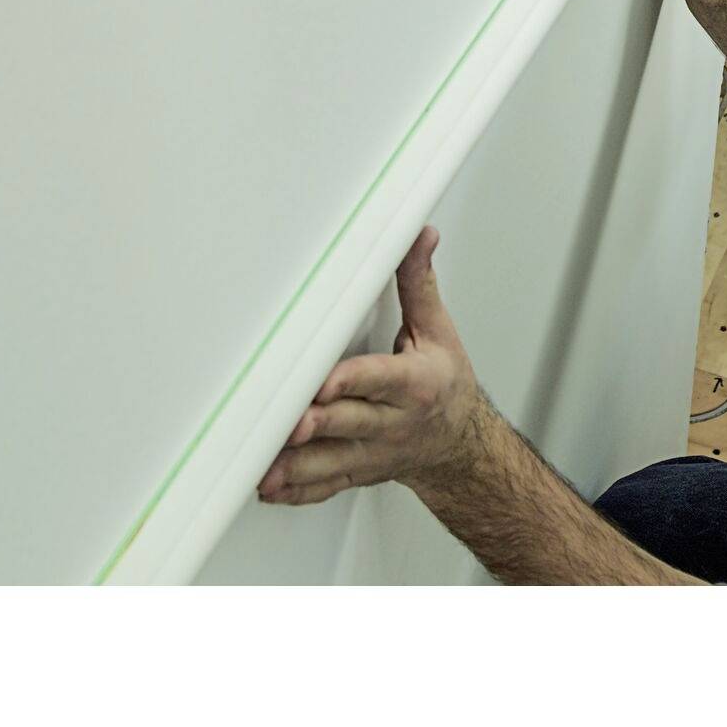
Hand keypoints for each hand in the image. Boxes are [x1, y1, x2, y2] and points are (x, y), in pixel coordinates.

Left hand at [257, 226, 485, 506]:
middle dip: (317, 424)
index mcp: (414, 385)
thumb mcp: (439, 331)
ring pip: (332, 461)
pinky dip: (297, 491)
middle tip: (288, 423)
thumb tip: (419, 235)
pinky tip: (270, 488)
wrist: (460, 445)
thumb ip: (419, 284)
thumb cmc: (446, 386)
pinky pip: (325, 486)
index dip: (350, 382)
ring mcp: (373, 452)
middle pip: (349, 422)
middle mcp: (393, 423)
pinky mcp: (356, 471)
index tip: (324, 384)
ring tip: (266, 468)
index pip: (378, 380)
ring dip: (298, 467)